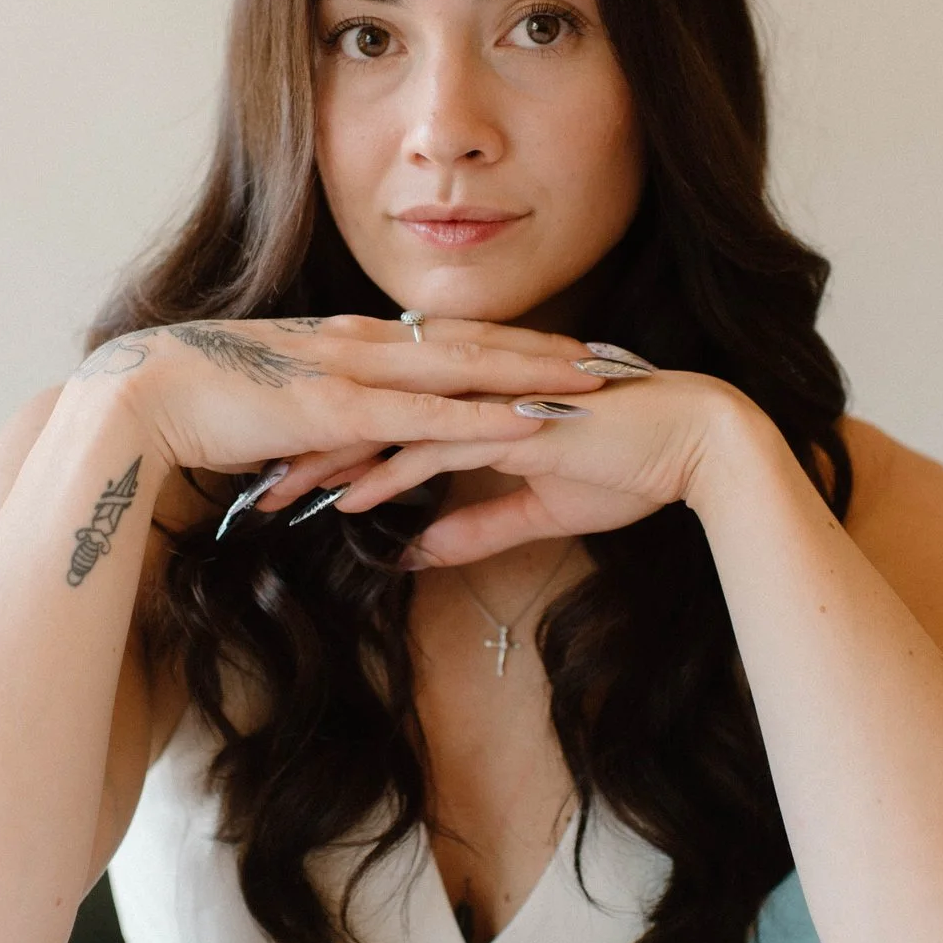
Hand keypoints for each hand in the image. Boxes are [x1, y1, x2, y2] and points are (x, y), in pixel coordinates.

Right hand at [67, 314, 604, 476]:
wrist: (140, 397)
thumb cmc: (200, 405)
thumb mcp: (278, 405)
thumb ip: (321, 415)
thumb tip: (349, 437)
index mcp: (351, 341)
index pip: (450, 338)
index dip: (515, 341)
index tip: (570, 348)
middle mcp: (363, 343)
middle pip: (477, 342)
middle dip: (550, 349)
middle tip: (617, 357)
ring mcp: (353, 372)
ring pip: (467, 368)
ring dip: (536, 375)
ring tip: (598, 383)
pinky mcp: (337, 409)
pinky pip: (428, 415)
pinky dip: (485, 416)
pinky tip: (531, 422)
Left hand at [274, 366, 752, 568]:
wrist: (698, 446)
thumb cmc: (630, 465)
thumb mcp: (536, 505)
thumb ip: (474, 526)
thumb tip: (418, 554)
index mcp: (474, 394)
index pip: (381, 410)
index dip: (325, 437)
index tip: (274, 463)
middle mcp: (473, 388)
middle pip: (366, 409)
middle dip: (301, 443)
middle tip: (244, 472)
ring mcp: (490, 400)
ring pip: (387, 425)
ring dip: (327, 462)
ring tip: (275, 495)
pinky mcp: (511, 424)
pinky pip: (433, 449)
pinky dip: (385, 476)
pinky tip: (344, 501)